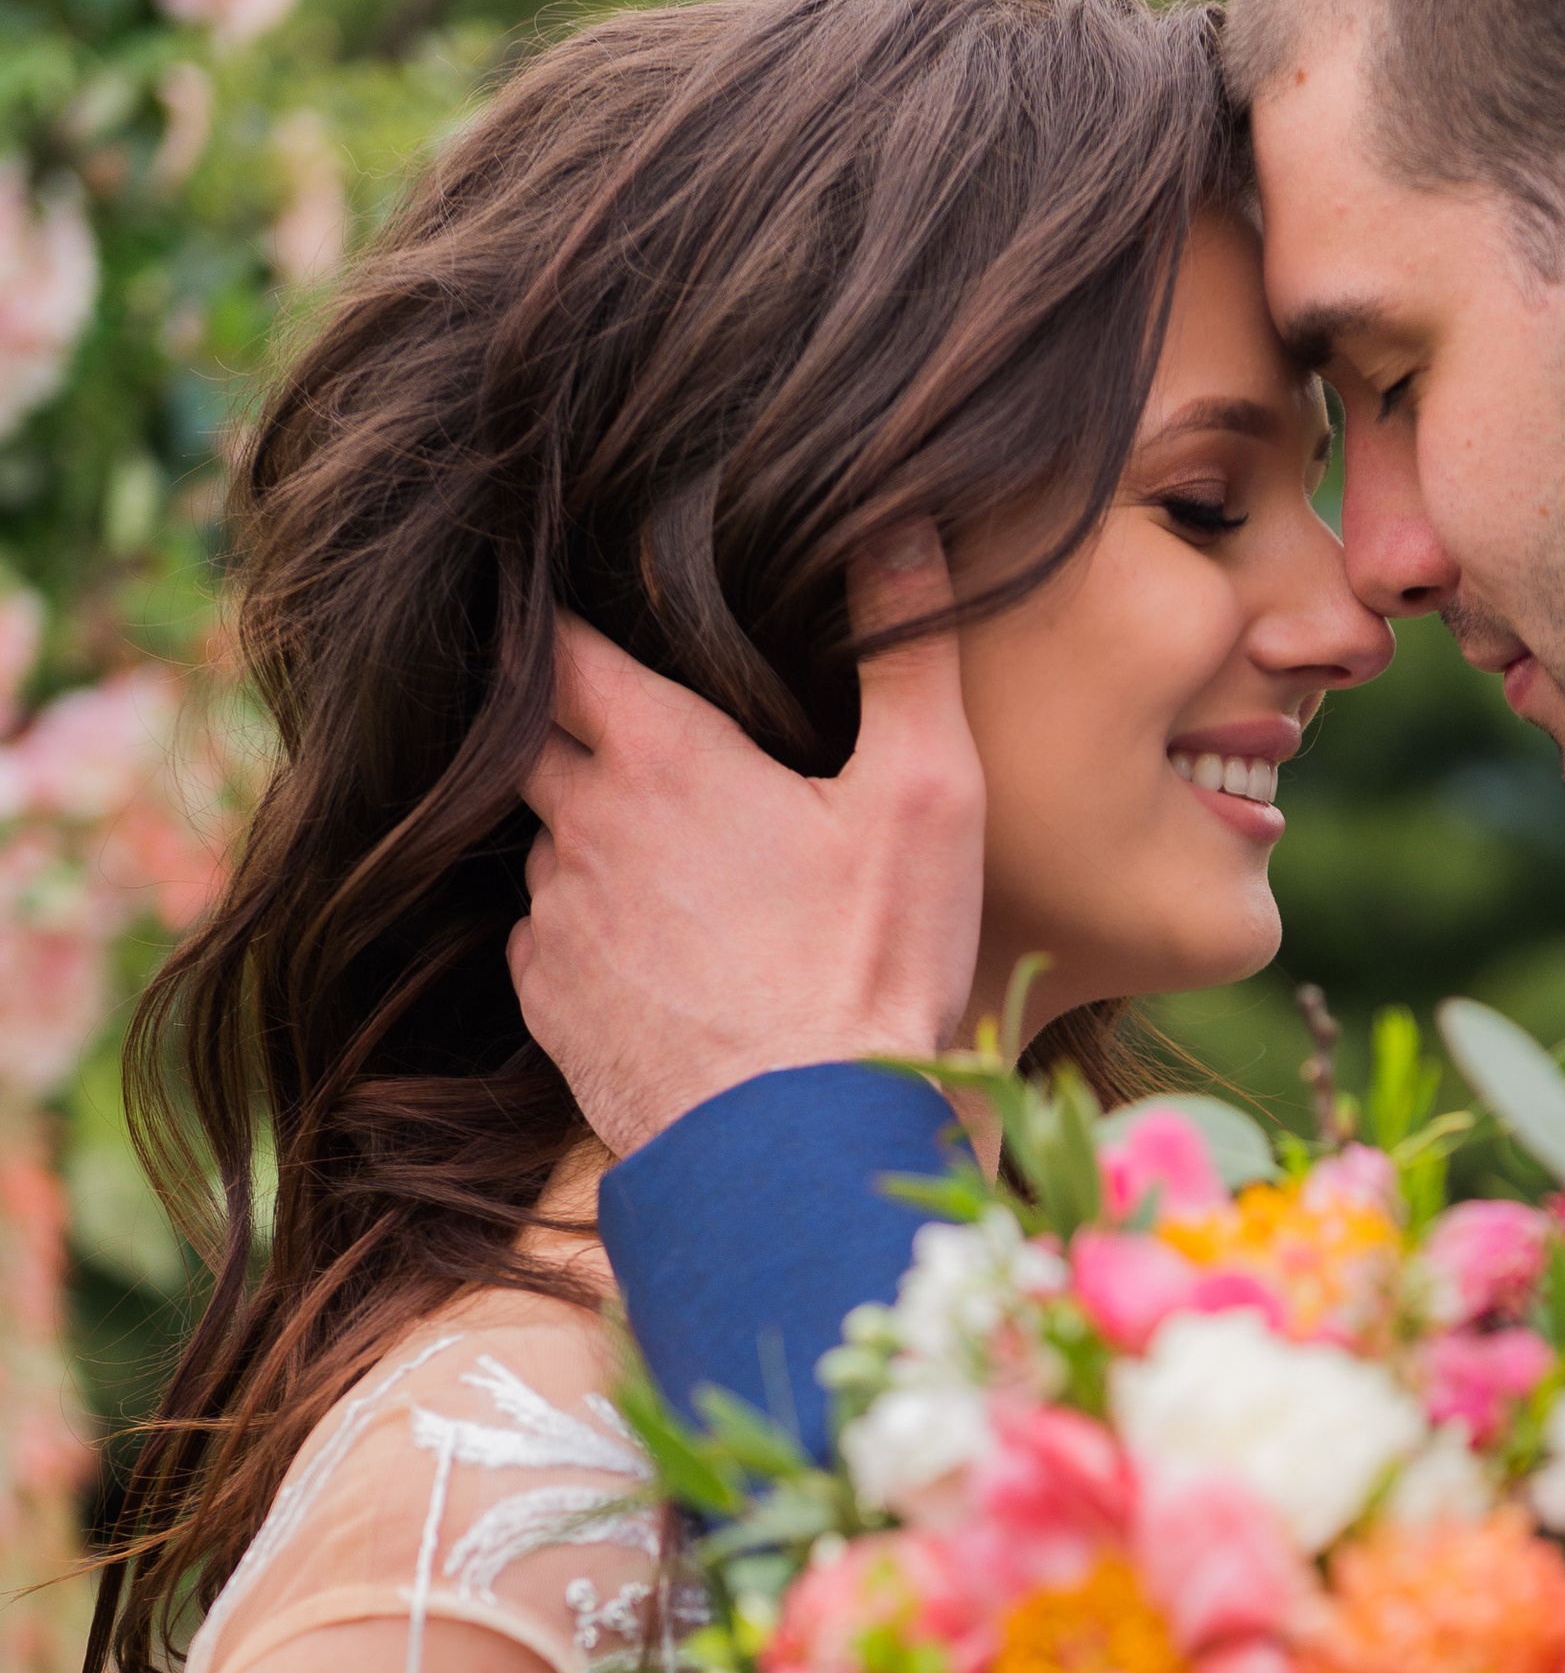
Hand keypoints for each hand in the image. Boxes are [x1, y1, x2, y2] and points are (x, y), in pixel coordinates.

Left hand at [508, 528, 985, 1156]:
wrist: (799, 1150)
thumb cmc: (870, 969)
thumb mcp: (926, 796)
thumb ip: (907, 650)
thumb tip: (902, 521)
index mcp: (660, 756)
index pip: (558, 647)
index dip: (553, 616)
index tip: (558, 596)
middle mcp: (579, 828)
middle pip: (529, 737)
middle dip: (561, 720)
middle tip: (619, 719)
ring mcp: (553, 923)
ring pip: (545, 842)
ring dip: (589, 834)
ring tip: (671, 857)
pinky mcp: (550, 1008)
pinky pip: (546, 936)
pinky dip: (588, 927)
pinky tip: (660, 950)